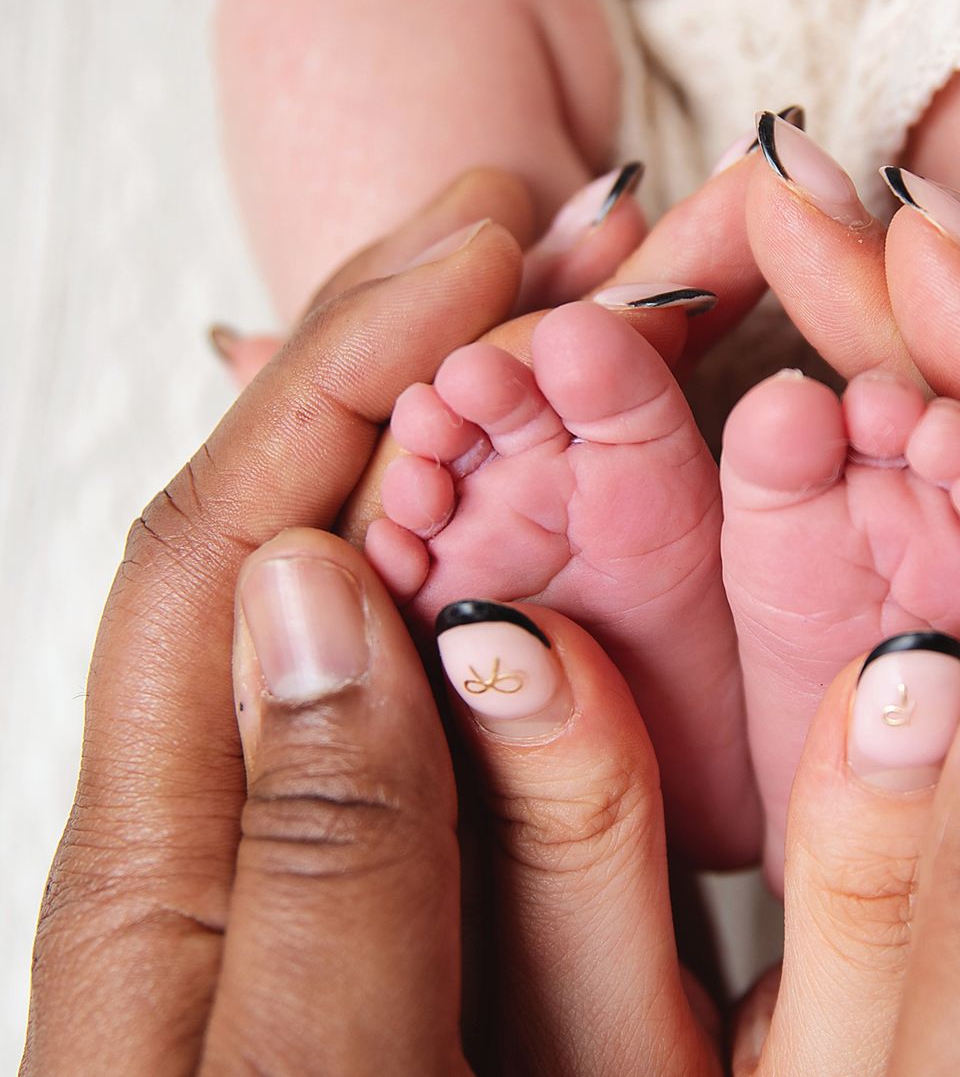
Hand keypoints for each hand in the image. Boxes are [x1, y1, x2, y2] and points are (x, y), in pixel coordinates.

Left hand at [20, 198, 726, 1073]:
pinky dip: (548, 570)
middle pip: (310, 515)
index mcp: (180, 855)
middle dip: (430, 344)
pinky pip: (485, 696)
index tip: (494, 242)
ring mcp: (336, 839)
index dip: (359, 361)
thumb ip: (321, 874)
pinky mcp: (423, 880)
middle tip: (577, 241)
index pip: (246, 532)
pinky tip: (619, 518)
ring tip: (604, 332)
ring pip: (404, 591)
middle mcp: (250, 815)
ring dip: (493, 436)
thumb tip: (332, 596)